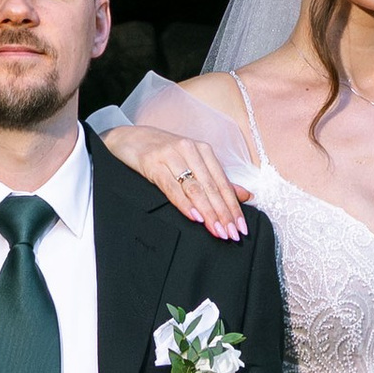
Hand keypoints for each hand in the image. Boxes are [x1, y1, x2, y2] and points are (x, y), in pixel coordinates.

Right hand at [100, 117, 248, 240]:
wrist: (128, 138)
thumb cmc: (162, 152)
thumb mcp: (192, 162)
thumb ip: (216, 179)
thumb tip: (245, 195)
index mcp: (203, 150)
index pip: (223, 183)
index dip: (233, 207)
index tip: (241, 227)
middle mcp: (190, 150)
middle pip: (211, 187)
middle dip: (223, 213)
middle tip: (231, 234)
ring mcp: (171, 156)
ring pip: (195, 189)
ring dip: (208, 212)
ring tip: (216, 230)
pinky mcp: (153, 163)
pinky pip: (171, 187)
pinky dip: (184, 203)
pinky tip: (194, 217)